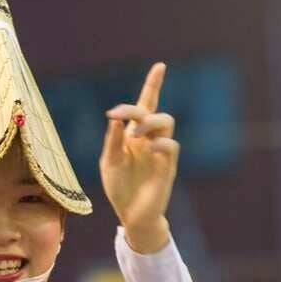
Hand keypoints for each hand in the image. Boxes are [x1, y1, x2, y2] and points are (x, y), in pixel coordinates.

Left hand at [99, 63, 178, 253]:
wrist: (131, 216)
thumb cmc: (120, 188)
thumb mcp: (109, 162)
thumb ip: (112, 141)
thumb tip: (115, 118)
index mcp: (134, 135)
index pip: (146, 105)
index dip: (154, 85)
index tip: (160, 66)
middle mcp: (149, 140)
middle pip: (154, 111)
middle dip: (138, 107)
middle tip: (118, 115)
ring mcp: (160, 152)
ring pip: (167, 122)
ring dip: (149, 122)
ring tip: (135, 134)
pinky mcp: (167, 167)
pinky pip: (171, 146)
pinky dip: (159, 143)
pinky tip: (148, 148)